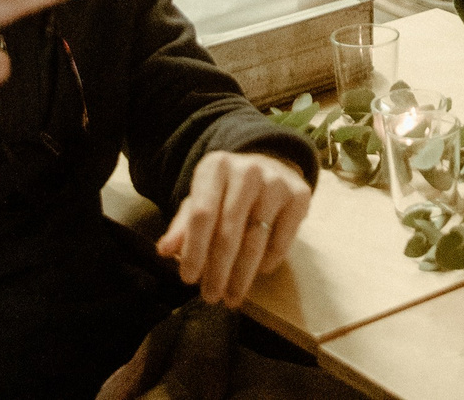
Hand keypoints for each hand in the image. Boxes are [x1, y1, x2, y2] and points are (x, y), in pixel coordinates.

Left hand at [155, 151, 310, 307]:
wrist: (271, 165)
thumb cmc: (228, 191)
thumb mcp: (202, 199)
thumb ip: (183, 225)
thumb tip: (164, 251)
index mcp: (215, 167)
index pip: (201, 214)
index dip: (194, 250)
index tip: (188, 279)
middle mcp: (247, 170)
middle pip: (229, 231)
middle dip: (218, 270)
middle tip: (211, 297)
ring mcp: (276, 181)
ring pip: (255, 240)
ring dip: (242, 275)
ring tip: (232, 298)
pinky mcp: (300, 194)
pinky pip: (282, 240)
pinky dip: (269, 261)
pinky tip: (260, 272)